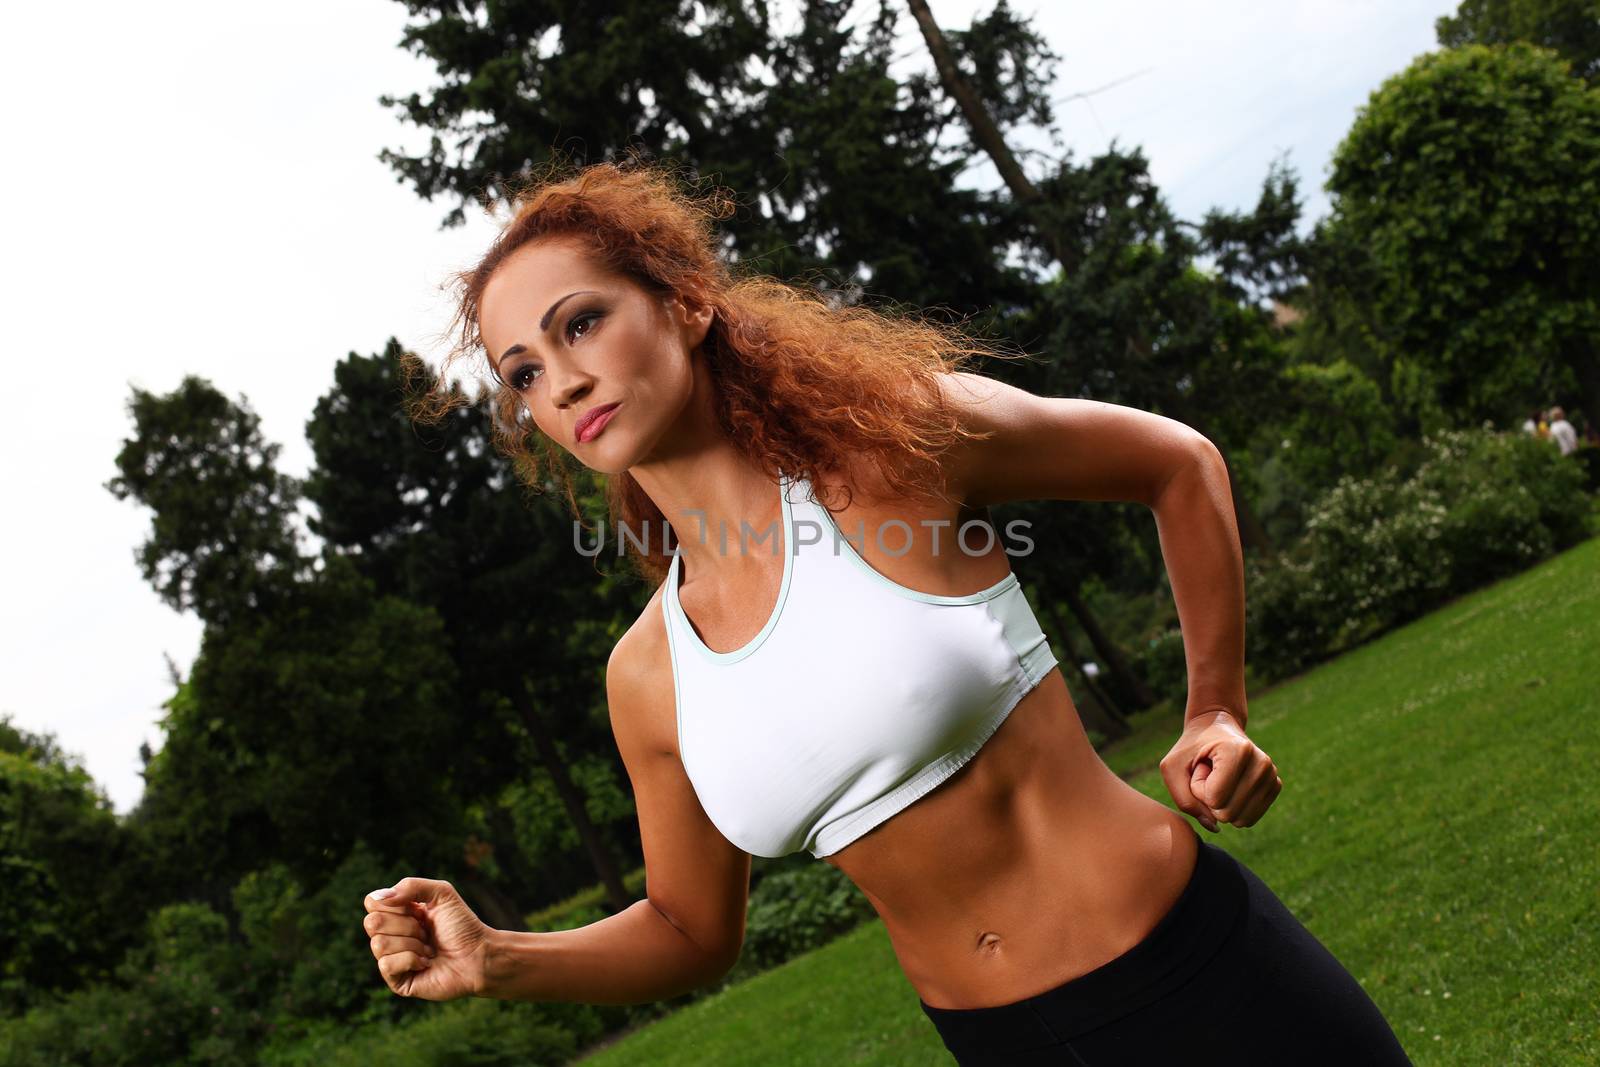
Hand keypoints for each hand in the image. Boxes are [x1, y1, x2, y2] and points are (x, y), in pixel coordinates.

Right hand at [363, 877, 492, 1000]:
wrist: (479, 955)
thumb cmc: (462, 925)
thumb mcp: (442, 893)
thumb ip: (411, 886)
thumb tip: (379, 897)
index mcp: (398, 913)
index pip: (372, 902)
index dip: (395, 904)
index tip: (419, 910)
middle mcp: (391, 935)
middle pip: (372, 923)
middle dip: (406, 925)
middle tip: (426, 932)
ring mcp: (392, 959)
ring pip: (379, 944)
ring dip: (412, 944)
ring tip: (429, 948)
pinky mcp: (396, 981)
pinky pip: (386, 965)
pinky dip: (411, 960)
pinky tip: (426, 963)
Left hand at [1159, 709, 1283, 832]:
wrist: (1216, 727)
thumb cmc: (1190, 748)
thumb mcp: (1172, 768)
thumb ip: (1184, 800)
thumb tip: (1215, 826)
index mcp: (1238, 751)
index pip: (1214, 798)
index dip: (1198, 789)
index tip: (1201, 767)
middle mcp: (1261, 763)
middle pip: (1228, 812)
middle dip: (1209, 799)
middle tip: (1209, 774)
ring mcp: (1271, 775)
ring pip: (1240, 819)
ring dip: (1222, 804)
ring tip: (1219, 779)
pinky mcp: (1275, 786)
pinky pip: (1250, 818)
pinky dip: (1234, 807)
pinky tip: (1231, 785)